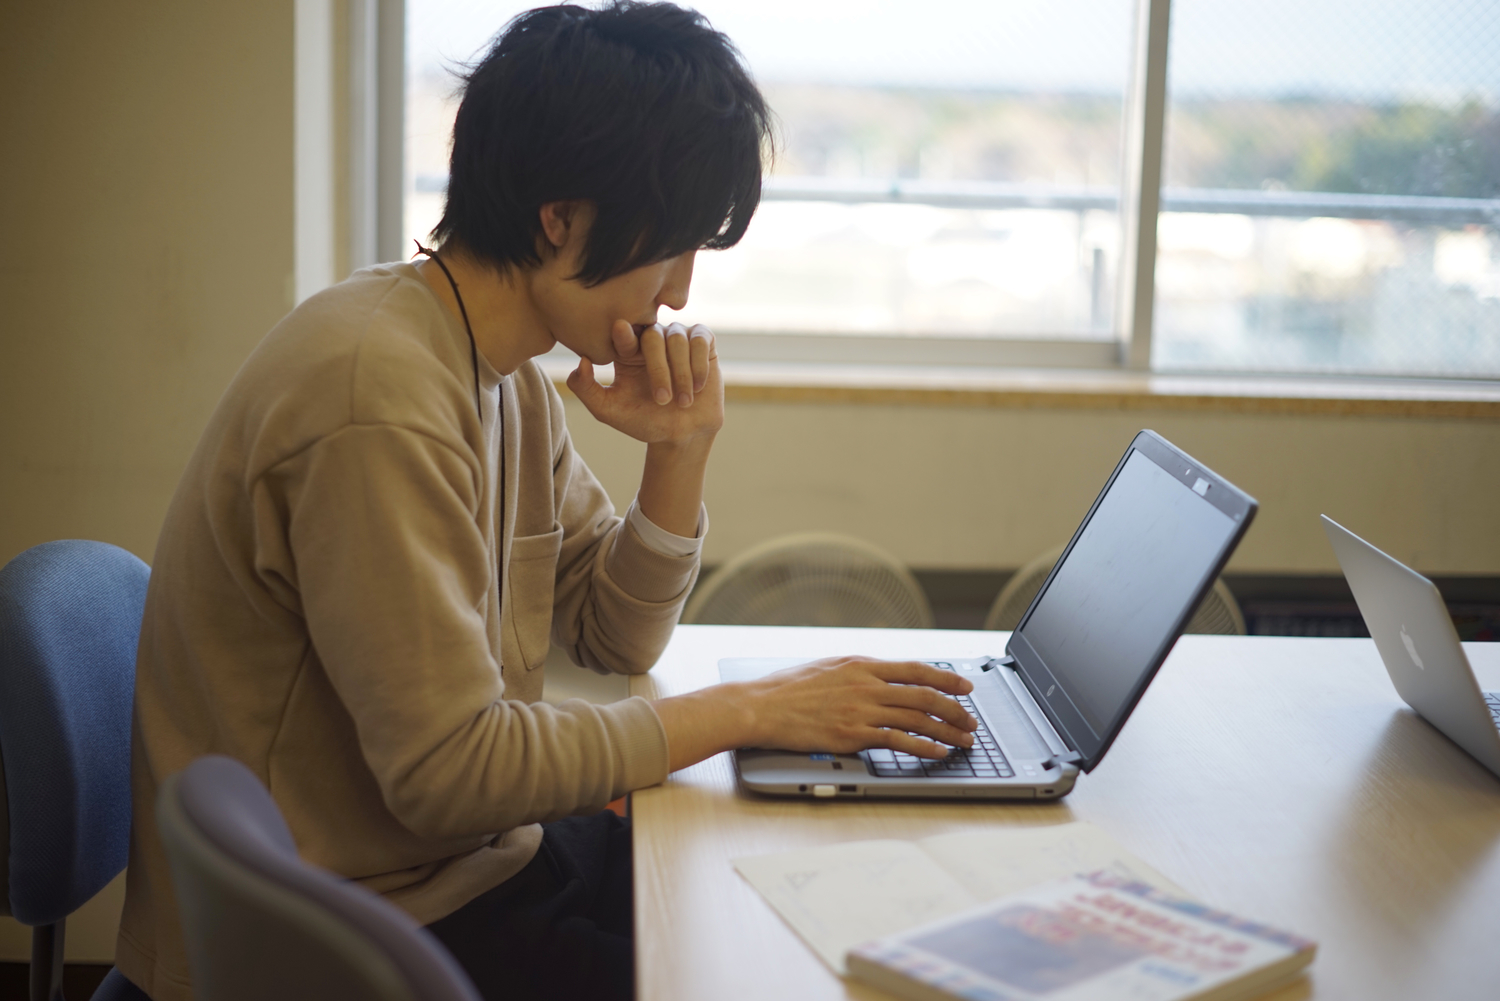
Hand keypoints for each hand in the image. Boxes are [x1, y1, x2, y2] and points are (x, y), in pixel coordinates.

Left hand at [566, 320, 723, 445]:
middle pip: (653, 335)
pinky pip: (700, 340)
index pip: (623, 332)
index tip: (620, 332)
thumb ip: (586, 389)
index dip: (623, 333)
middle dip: (658, 369)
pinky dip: (698, 364)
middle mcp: (652, 338)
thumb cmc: (644, 422)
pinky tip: (697, 387)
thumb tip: (581, 361)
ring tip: (682, 402)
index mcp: (627, 350)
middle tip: (661, 400)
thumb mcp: (608, 410)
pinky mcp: (703, 342)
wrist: (681, 435)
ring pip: (677, 339)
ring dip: (681, 373)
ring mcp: (678, 338)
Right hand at [739, 656, 977, 757]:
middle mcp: (866, 684)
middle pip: (924, 694)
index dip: (945, 677)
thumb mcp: (827, 667)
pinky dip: (924, 746)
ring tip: (963, 740)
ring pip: (917, 718)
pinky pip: (898, 741)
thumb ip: (857, 672)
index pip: (914, 669)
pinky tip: (938, 752)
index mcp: (861, 664)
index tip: (964, 685)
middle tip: (971, 720)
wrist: (760, 707)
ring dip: (946, 730)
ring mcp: (861, 710)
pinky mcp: (853, 735)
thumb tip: (880, 677)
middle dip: (954, 708)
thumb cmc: (786, 690)